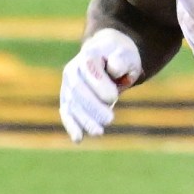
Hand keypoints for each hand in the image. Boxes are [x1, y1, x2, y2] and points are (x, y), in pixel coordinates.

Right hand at [60, 27, 142, 141]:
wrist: (107, 56)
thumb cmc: (119, 56)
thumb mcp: (126, 54)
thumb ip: (121, 60)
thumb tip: (114, 70)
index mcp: (88, 56)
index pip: (89, 71)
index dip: (99, 85)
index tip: (114, 97)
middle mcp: (73, 70)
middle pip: (78, 89)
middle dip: (93, 106)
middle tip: (110, 119)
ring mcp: (68, 85)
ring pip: (72, 104)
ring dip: (84, 119)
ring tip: (99, 132)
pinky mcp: (68, 99)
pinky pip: (67, 112)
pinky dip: (71, 125)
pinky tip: (78, 139)